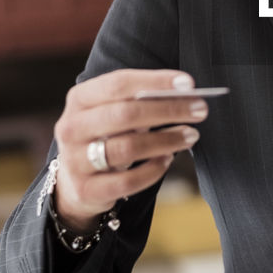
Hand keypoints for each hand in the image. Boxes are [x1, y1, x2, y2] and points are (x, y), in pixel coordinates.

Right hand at [52, 69, 208, 230]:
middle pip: (125, 114)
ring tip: (191, 135)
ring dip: (166, 140)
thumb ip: (140, 100)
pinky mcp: (86, 190)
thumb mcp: (112, 112)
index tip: (188, 84)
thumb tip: (184, 93)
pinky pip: (126, 181)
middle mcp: (72, 127)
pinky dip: (152, 170)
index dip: (155, 82)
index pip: (119, 84)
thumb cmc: (105, 135)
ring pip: (127, 148)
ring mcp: (75, 161)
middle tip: (200, 110)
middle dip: (168, 110)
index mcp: (79, 99)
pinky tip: (168, 160)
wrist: (75, 181)